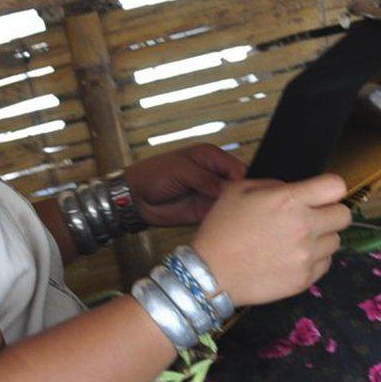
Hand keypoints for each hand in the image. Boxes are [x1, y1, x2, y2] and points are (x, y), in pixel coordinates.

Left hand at [121, 144, 247, 227]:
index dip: (244, 179)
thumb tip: (227, 189)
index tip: (244, 191)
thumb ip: (205, 178)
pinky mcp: (205, 212)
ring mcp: (210, 194)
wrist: (135, 197)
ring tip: (239, 217)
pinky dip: (225, 220)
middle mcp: (214, 175)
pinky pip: (221, 216)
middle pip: (239, 185)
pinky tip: (228, 224)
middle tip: (245, 205)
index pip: (237, 167)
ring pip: (233, 202)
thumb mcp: (180, 170)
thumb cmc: (153, 175)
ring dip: (236, 209)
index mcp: (210, 157)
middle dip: (244, 195)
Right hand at [190, 173, 350, 307]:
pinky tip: (293, 257)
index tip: (321, 193)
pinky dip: (314, 259)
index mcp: (289, 200)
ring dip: (322, 238)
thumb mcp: (237, 191)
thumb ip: (271, 185)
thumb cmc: (221, 230)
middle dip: (330, 213)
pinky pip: (325, 263)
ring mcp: (307, 256)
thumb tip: (290, 189)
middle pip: (344, 215)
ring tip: (298, 240)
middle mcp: (304, 227)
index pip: (336, 186)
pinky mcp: (304, 279)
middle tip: (312, 217)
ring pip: (336, 241)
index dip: (330, 188)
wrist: (210, 274)